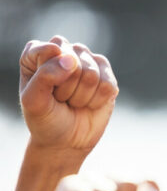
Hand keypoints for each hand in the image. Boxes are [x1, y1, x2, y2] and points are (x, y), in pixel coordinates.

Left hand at [19, 36, 118, 154]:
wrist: (66, 141)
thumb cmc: (46, 119)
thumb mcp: (34, 101)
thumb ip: (45, 75)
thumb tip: (71, 60)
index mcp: (39, 53)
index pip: (50, 49)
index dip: (49, 73)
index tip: (45, 91)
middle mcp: (65, 52)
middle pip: (73, 60)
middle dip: (66, 87)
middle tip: (60, 99)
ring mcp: (89, 63)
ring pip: (91, 74)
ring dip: (81, 96)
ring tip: (74, 102)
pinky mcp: (108, 77)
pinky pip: (107, 85)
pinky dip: (97, 101)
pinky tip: (90, 104)